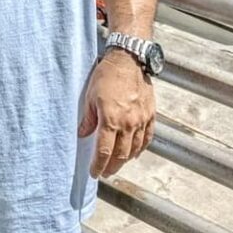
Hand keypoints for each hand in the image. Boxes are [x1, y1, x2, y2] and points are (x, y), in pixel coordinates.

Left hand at [78, 51, 155, 178]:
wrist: (128, 60)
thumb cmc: (107, 75)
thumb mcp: (90, 96)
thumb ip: (88, 119)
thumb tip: (82, 134)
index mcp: (110, 120)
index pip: (104, 152)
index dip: (98, 165)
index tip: (94, 173)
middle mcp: (128, 123)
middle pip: (120, 155)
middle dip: (111, 166)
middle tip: (105, 172)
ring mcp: (141, 120)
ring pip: (134, 149)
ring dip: (125, 160)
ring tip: (117, 164)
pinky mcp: (150, 115)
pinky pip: (147, 138)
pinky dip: (141, 148)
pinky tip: (135, 152)